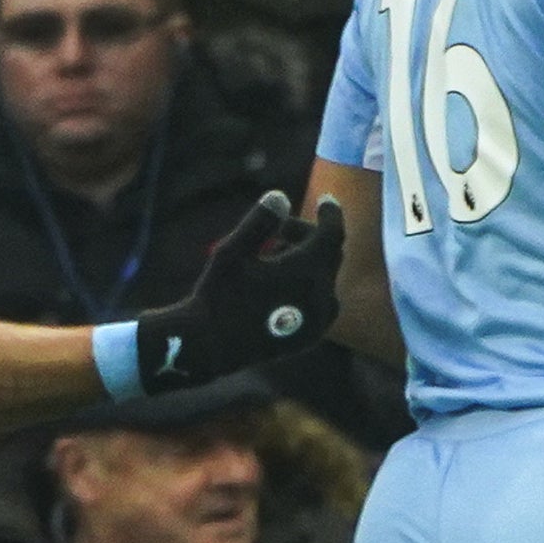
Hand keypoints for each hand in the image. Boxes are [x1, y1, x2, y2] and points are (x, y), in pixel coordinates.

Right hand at [131, 191, 343, 386]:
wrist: (211, 347)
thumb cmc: (218, 295)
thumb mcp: (232, 251)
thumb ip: (260, 222)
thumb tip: (282, 196)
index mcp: (307, 272)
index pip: (332, 234)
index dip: (330, 214)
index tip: (325, 200)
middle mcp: (321, 297)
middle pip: (328, 254)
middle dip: (308, 236)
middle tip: (279, 229)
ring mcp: (319, 320)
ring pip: (325, 278)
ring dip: (309, 261)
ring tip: (274, 256)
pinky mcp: (312, 336)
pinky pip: (322, 301)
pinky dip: (310, 284)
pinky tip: (282, 284)